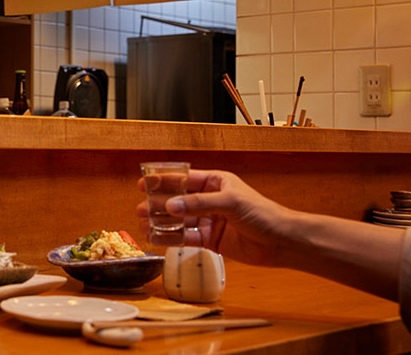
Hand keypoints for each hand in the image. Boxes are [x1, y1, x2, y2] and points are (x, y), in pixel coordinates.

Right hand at [136, 169, 292, 266]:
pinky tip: (157, 238)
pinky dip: (171, 239)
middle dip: (158, 203)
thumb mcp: (229, 202)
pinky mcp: (210, 240)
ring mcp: (209, 221)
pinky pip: (186, 238)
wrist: (281, 242)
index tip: (143, 183)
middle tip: (140, 207)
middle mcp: (210, 200)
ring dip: (162, 222)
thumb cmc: (262, 213)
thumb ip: (198, 204)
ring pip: (179, 220)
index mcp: (215, 183)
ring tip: (143, 224)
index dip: (163, 181)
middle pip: (178, 200)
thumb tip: (170, 205)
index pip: (184, 179)